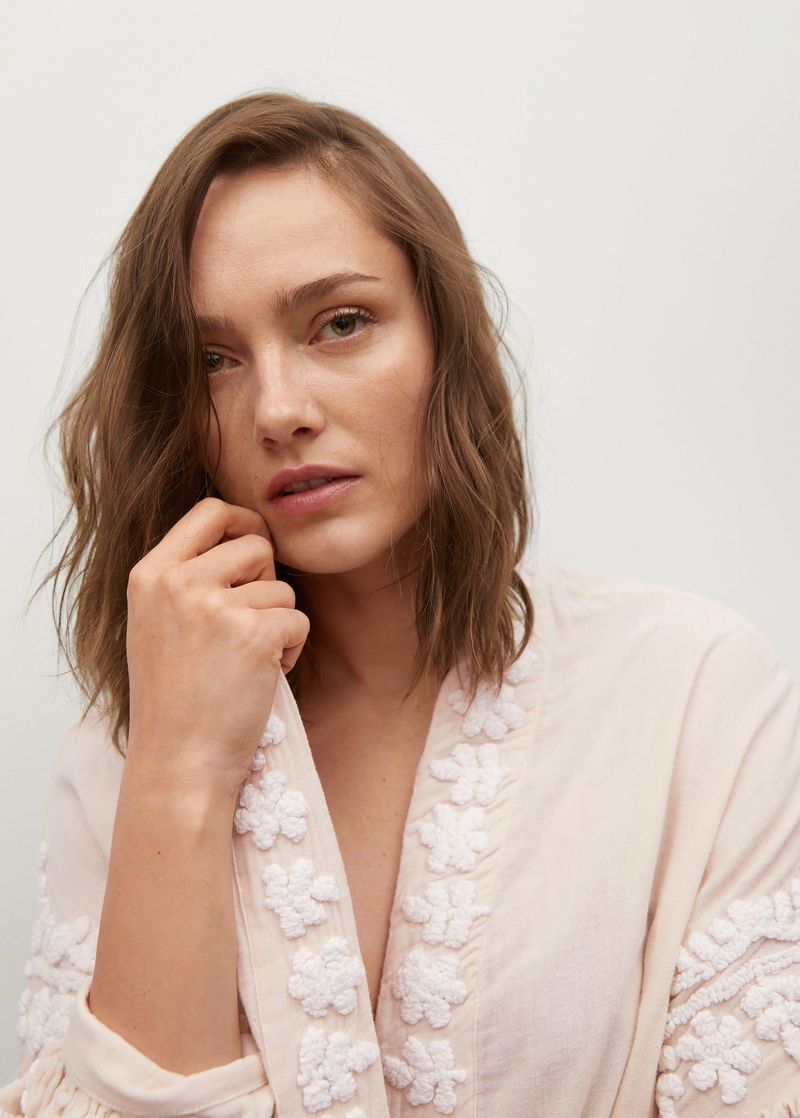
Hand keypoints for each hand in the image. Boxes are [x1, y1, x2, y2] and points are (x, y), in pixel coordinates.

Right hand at [124, 497, 308, 798]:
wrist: (179, 761)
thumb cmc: (175, 699)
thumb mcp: (157, 623)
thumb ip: (187, 577)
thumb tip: (245, 534)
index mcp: (150, 574)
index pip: (209, 510)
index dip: (243, 522)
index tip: (254, 551)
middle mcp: (178, 582)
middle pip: (255, 544)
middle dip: (266, 581)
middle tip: (248, 624)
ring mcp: (214, 607)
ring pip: (281, 588)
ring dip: (278, 623)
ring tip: (247, 662)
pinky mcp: (252, 635)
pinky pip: (298, 621)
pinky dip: (291, 650)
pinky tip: (263, 677)